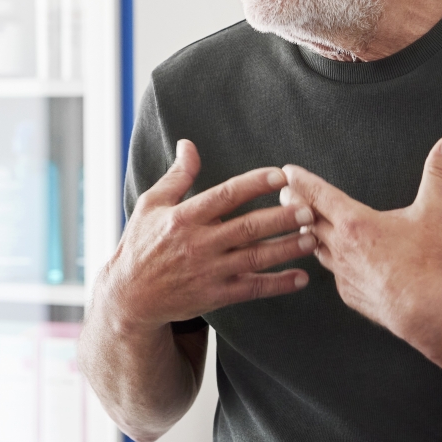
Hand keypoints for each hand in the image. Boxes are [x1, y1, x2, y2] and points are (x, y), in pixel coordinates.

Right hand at [97, 139, 316, 330]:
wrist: (129, 296)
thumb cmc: (140, 245)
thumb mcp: (151, 204)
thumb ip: (177, 176)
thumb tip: (188, 145)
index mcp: (185, 217)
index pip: (225, 195)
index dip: (255, 184)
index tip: (281, 175)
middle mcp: (199, 243)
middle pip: (248, 227)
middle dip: (281, 218)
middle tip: (308, 209)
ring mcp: (208, 271)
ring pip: (255, 258)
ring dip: (286, 249)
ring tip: (312, 239)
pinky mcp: (215, 295)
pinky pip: (252, 289)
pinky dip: (278, 285)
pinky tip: (300, 278)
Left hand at [282, 136, 441, 335]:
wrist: (423, 309)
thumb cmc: (426, 262)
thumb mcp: (434, 212)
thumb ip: (439, 176)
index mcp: (355, 222)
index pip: (318, 194)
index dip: (302, 180)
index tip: (288, 172)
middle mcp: (340, 245)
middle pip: (307, 218)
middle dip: (295, 203)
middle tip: (285, 193)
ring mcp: (341, 270)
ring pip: (315, 246)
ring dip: (307, 232)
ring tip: (303, 224)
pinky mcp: (347, 291)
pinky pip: (332, 272)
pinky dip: (329, 261)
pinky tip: (332, 261)